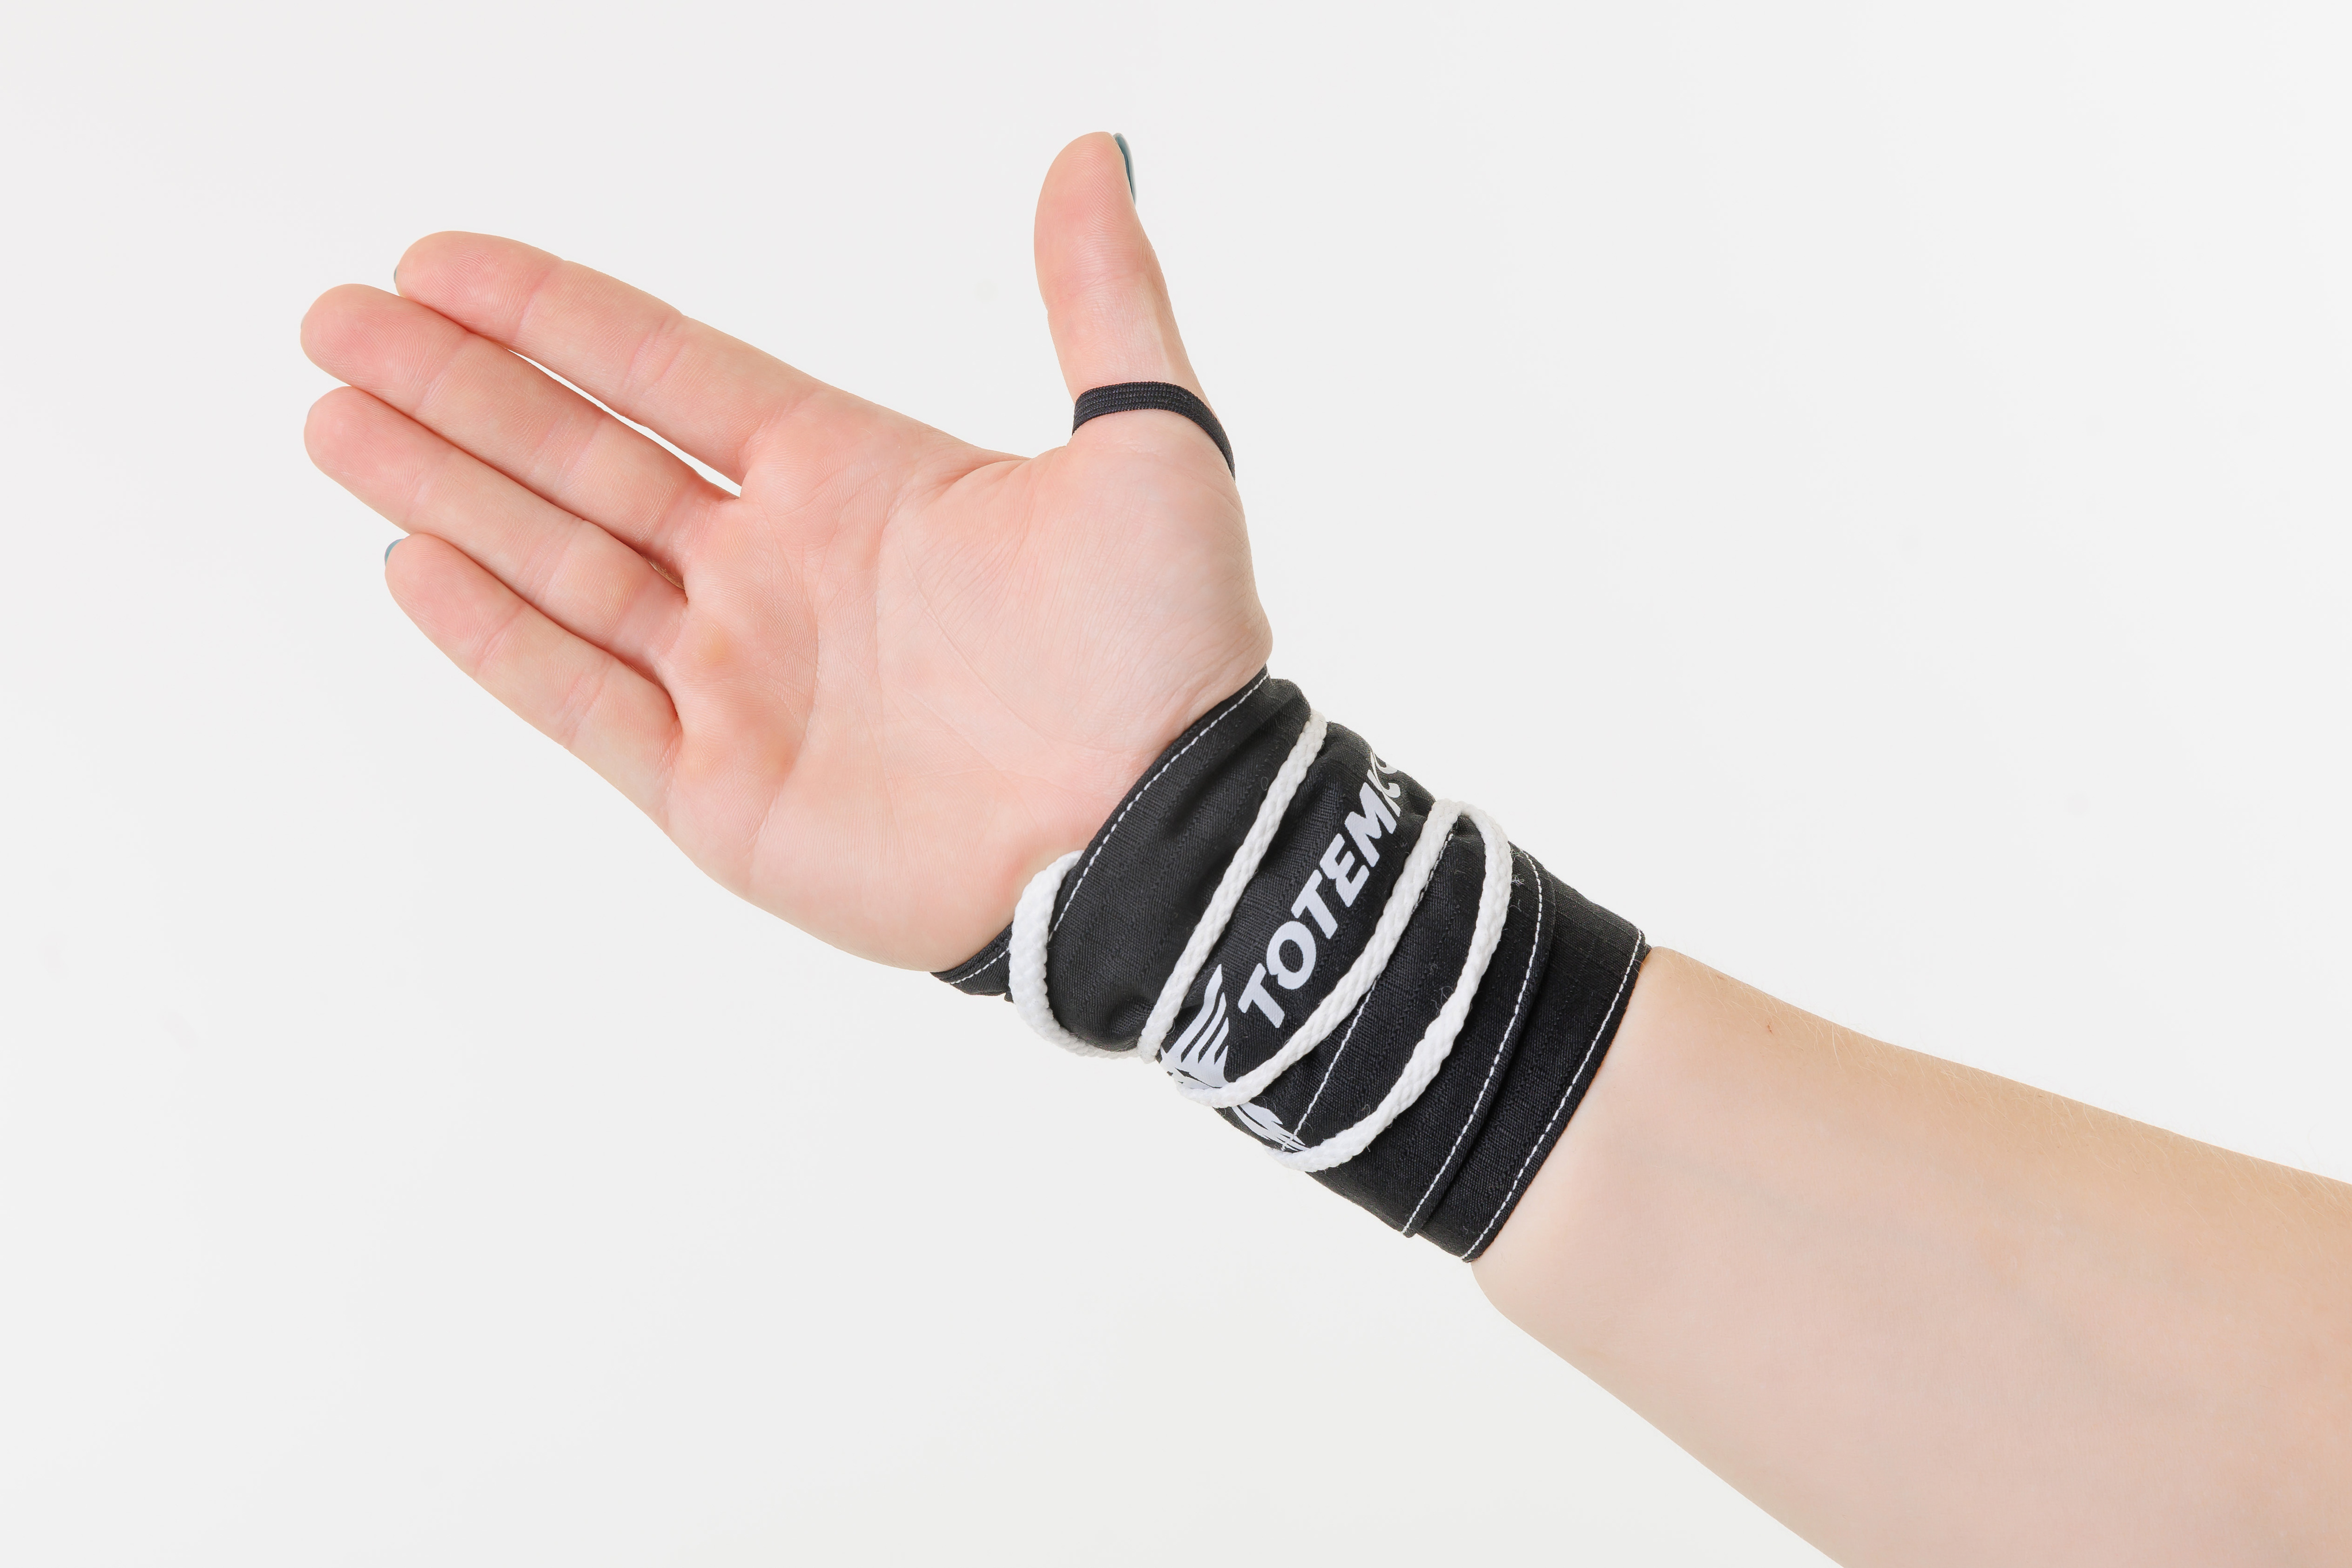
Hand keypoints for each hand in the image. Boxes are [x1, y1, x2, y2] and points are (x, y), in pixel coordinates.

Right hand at [303, 134, 1271, 968]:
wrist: (1163, 835)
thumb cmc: (1169, 651)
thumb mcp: (1155, 448)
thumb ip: (1101, 300)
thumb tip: (1087, 154)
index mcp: (853, 474)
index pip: (666, 372)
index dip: (554, 315)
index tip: (439, 259)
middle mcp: (775, 568)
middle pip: (581, 455)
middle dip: (459, 388)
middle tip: (338, 319)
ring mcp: (738, 680)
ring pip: (556, 563)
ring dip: (446, 488)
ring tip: (335, 415)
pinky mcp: (718, 791)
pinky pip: (579, 699)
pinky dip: (495, 635)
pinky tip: (411, 557)